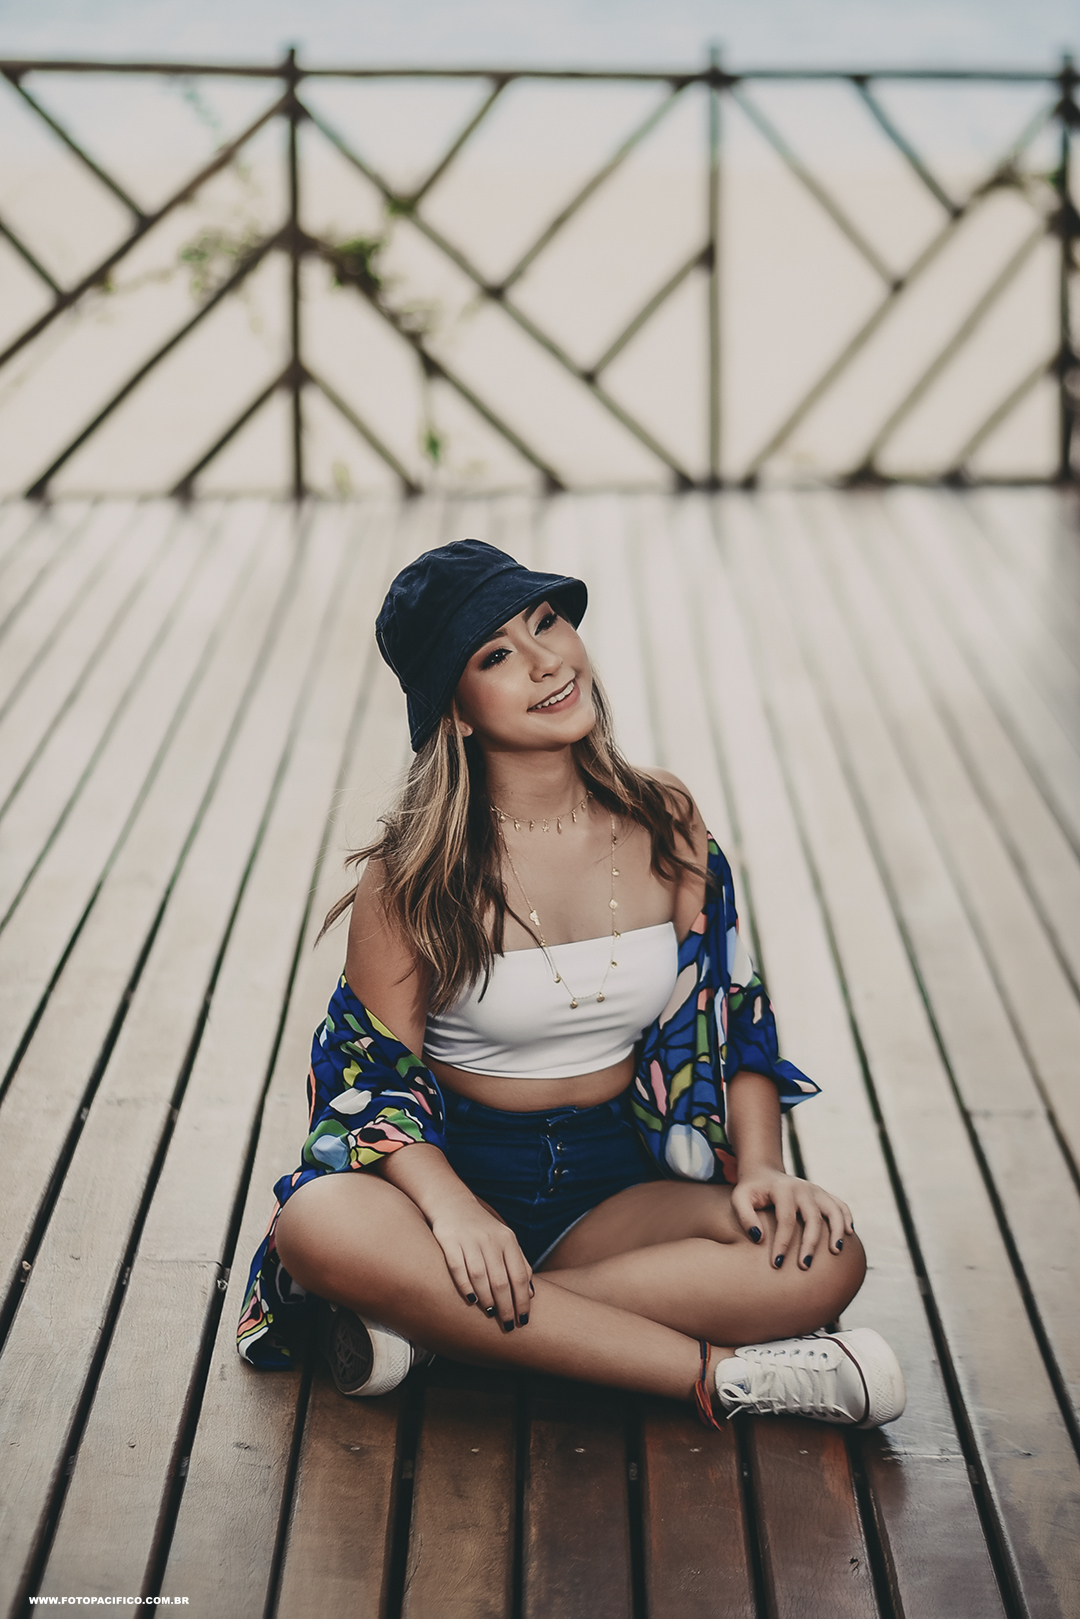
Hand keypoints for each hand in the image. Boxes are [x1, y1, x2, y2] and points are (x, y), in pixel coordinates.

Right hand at [429, 1195, 532, 1329]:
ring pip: (480, 1276)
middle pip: (501, 1280)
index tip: (523, 1320)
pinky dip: (465, 1286)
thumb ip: (518, 1263)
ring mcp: (469, 1240)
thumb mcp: (505, 1240)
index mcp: (507, 1240)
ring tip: (490, 1314)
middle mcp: (490, 1240)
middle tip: (507, 1324)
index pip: (519, 1275)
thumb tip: (530, 1293)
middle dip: (506, 1306)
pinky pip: (457, 1268)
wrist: (453, 1203)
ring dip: (487, 1298)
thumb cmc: (483, 1228)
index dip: (522, 1300)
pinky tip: (471, 1300)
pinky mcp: (449, 1241)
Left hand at [730, 1165, 852, 1269]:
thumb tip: (759, 1239)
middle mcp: (802, 1188)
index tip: (777, 1264)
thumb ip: (745, 1217)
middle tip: (805, 1266)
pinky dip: (847, 1218)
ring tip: (836, 1252)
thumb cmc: (750, 1191)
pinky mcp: (823, 1194)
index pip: (786, 1219)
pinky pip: (840, 1205)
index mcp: (782, 1189)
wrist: (764, 1172)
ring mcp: (815, 1190)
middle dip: (810, 1244)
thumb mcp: (739, 1199)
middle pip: (812, 1218)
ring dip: (837, 1231)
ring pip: (833, 1210)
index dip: (782, 1243)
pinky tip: (849, 1235)